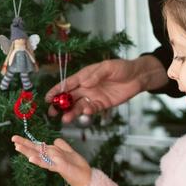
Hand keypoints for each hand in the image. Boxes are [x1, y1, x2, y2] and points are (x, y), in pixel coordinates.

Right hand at [11, 136, 91, 185]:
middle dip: (24, 144)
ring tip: (17, 147)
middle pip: (35, 150)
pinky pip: (48, 164)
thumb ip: (62, 145)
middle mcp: (51, 158)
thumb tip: (55, 139)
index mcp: (52, 153)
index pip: (37, 146)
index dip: (27, 142)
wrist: (87, 178)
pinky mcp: (60, 167)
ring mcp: (54, 163)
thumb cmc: (78, 167)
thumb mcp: (70, 152)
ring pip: (39, 156)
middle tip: (13, 139)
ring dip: (28, 151)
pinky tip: (31, 158)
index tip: (16, 138)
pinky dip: (39, 161)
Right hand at [45, 56, 166, 122]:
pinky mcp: (102, 105)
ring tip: (65, 119)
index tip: (47, 98)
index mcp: (84, 76)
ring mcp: (94, 97)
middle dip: (59, 105)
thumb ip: (95, 75)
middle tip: (51, 113)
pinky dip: (88, 112)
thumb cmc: (121, 68)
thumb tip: (84, 83)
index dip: (56, 91)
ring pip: (79, 106)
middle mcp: (86, 87)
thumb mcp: (108, 67)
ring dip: (71, 112)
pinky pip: (92, 109)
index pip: (67, 84)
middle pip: (69, 97)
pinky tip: (87, 112)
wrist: (138, 77)